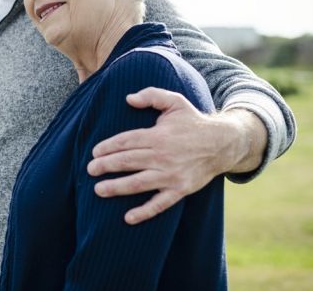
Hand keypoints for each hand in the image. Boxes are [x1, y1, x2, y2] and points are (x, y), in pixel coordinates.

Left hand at [87, 87, 260, 224]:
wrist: (222, 144)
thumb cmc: (193, 122)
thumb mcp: (175, 101)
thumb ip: (151, 95)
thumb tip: (128, 98)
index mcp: (158, 135)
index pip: (126, 141)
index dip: (108, 147)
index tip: (94, 152)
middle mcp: (162, 156)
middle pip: (127, 162)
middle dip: (105, 166)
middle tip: (89, 170)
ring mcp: (171, 175)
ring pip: (138, 183)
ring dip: (116, 187)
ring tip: (98, 190)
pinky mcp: (180, 190)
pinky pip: (160, 204)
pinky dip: (144, 212)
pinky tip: (128, 218)